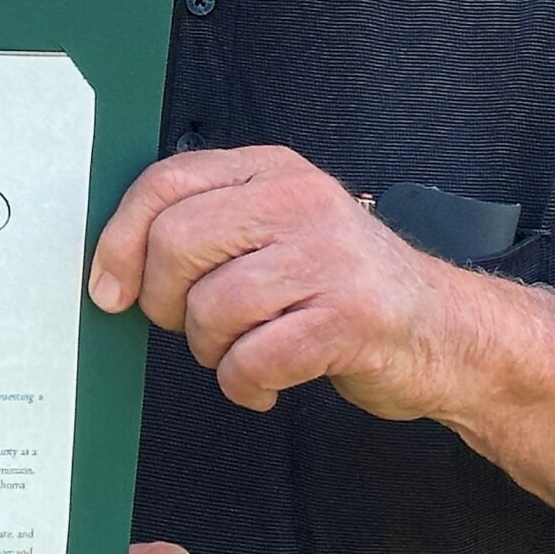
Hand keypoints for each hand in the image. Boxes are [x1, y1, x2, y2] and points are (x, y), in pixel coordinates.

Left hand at [89, 145, 475, 420]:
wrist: (446, 333)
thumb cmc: (344, 288)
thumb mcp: (278, 230)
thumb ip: (209, 227)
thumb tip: (113, 266)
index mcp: (273, 169)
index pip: (165, 183)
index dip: (119, 240)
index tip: (108, 288)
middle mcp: (301, 200)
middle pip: (177, 244)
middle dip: (165, 304)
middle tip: (191, 328)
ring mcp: (330, 256)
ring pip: (212, 306)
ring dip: (211, 350)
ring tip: (243, 352)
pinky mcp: (351, 317)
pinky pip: (254, 358)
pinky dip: (245, 384)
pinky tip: (264, 383)